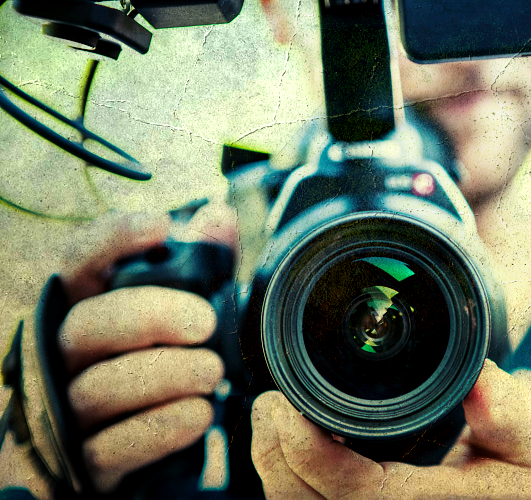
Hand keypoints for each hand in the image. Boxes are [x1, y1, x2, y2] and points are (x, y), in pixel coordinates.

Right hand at [57, 206, 235, 491]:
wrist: (143, 446)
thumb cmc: (161, 361)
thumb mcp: (185, 312)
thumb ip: (202, 267)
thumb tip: (218, 216)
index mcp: (89, 307)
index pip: (79, 262)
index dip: (112, 239)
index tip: (160, 226)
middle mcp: (67, 354)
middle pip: (87, 325)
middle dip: (148, 317)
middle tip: (204, 322)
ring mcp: (70, 409)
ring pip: (98, 388)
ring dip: (163, 375)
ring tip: (211, 371)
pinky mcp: (87, 460)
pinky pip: (112, 446)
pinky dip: (159, 428)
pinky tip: (199, 414)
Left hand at [251, 360, 530, 498]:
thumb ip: (510, 417)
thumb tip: (480, 376)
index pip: (355, 492)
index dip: (307, 451)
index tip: (286, 404)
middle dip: (272, 456)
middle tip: (268, 403)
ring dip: (274, 470)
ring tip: (272, 421)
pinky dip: (291, 485)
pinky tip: (292, 452)